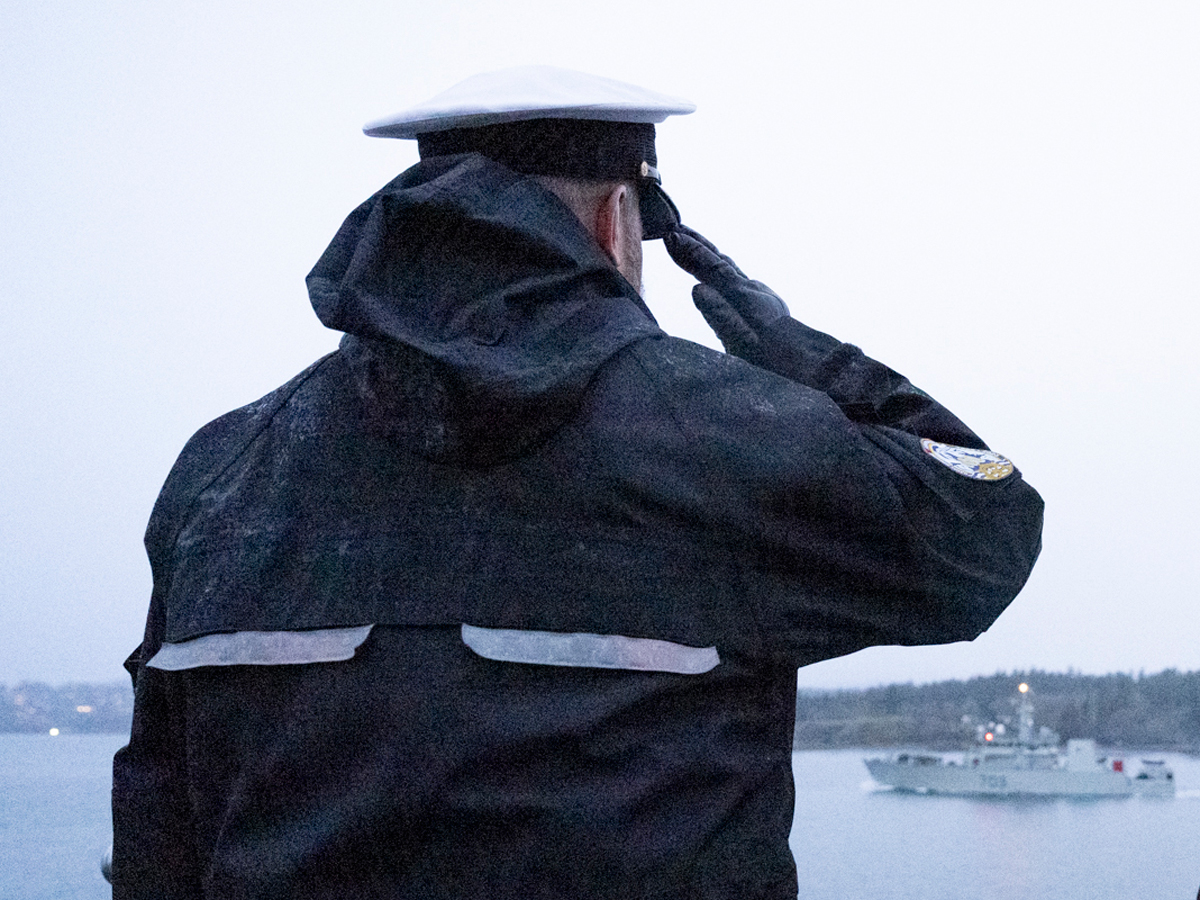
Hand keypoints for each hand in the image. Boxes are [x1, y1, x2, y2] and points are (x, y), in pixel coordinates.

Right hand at [663, 225, 789, 358]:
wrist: (809, 362)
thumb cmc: (774, 356)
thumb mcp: (743, 339)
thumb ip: (719, 314)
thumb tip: (697, 289)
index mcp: (742, 295)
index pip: (712, 267)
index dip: (690, 252)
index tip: (670, 236)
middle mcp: (751, 290)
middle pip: (719, 261)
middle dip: (696, 245)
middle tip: (674, 228)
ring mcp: (758, 296)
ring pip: (728, 268)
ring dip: (708, 255)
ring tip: (692, 243)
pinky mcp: (762, 306)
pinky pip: (736, 281)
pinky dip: (721, 271)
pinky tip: (721, 277)